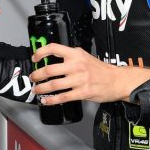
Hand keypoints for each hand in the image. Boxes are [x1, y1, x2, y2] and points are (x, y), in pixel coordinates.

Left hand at [29, 44, 149, 104]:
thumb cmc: (99, 69)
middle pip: (50, 69)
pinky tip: (46, 101)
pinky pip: (63, 97)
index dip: (41, 52)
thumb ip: (70, 57)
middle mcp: (76, 65)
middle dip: (37, 75)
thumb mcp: (84, 56)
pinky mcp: (83, 92)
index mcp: (76, 54)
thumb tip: (51, 59)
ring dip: (42, 88)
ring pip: (54, 85)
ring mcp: (80, 79)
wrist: (117, 80)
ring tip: (36, 90)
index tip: (34, 57)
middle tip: (33, 77)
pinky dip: (52, 100)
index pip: (54, 48)